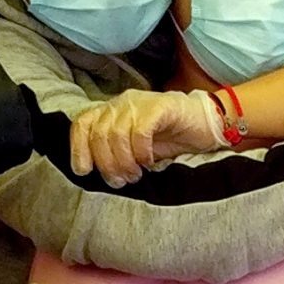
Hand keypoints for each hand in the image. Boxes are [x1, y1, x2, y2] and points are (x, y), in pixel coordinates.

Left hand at [70, 89, 222, 186]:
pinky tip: (149, 162)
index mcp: (111, 111)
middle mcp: (122, 103)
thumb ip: (114, 152)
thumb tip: (94, 172)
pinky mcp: (160, 106)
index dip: (78, 149)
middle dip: (106, 163)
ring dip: (124, 161)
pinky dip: (141, 152)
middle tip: (121, 181)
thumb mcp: (134, 149)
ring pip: (117, 134)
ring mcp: (140, 102)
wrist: (206, 126)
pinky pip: (140, 131)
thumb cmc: (169, 139)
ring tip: (135, 175)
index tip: (84, 172)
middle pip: (99, 133)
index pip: (82, 124)